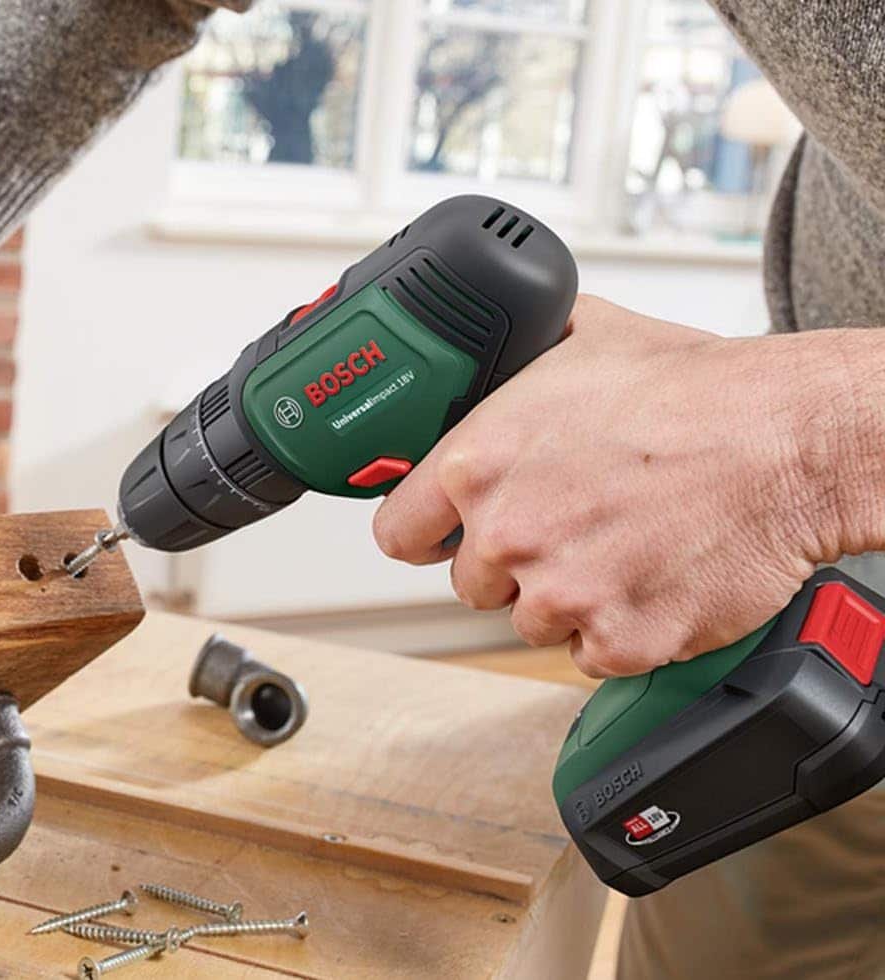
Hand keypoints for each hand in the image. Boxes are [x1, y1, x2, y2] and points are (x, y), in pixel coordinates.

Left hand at [372, 296, 855, 677]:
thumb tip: (488, 354)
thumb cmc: (694, 389)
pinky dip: (619, 629)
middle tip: (570, 525)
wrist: (788, 439)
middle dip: (511, 563)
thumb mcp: (580, 336)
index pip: (399, 533)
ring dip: (566, 597)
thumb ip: (512, 359)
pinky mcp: (620, 639)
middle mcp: (508, 533)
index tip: (444, 535)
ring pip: (531, 620)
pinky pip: (591, 653)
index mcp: (478, 464)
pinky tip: (650, 576)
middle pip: (471, 583)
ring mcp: (562, 593)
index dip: (426, 534)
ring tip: (621, 543)